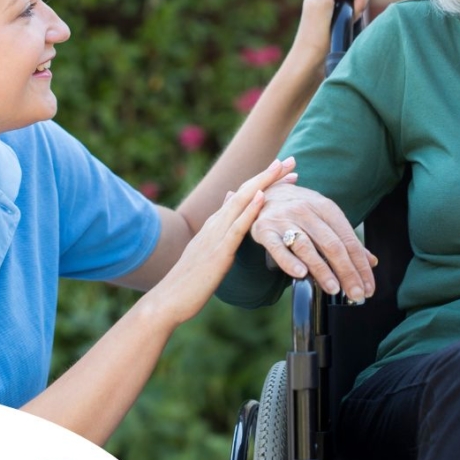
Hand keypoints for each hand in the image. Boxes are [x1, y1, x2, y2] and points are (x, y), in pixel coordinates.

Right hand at [155, 158, 295, 324]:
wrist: (169, 299)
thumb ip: (220, 225)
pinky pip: (236, 227)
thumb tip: (230, 198)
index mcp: (215, 223)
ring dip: (263, 183)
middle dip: (269, 174)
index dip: (264, 180)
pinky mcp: (218, 252)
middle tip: (290, 160)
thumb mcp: (208, 247)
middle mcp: (216, 223)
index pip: (243, 195)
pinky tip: (262, 197)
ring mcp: (216, 235)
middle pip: (245, 191)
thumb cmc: (191, 280)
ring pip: (242, 202)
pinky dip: (250, 210)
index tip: (283, 169)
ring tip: (280, 168)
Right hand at [250, 182, 376, 301]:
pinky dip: (289, 262)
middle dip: (347, 272)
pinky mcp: (265, 229)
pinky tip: (300, 274)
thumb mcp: (325, 217)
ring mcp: (284, 219)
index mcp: (326, 207)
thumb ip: (346, 239)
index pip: (348, 240)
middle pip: (331, 244)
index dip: (360, 266)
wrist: (266, 191)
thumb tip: (371, 261)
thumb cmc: (301, 209)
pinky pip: (278, 248)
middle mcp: (306, 211)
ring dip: (322, 270)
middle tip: (356, 294)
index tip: (368, 287)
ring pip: (307, 247)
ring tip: (334, 289)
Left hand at [288, 0, 372, 72]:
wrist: (312, 57)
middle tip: (346, 16)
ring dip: (359, 7)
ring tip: (345, 20)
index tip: (346, 11)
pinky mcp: (343, 5)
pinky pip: (362, 1)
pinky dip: (358, 12)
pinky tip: (348, 22)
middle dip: (360, 0)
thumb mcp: (319, 1)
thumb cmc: (315, 33)